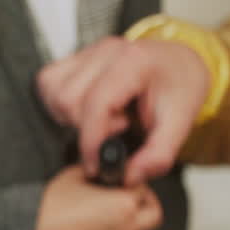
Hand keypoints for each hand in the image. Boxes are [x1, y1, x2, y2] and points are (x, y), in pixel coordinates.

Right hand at [33, 165, 163, 229]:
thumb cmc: (50, 205)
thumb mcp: (75, 175)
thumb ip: (97, 172)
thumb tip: (103, 171)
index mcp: (124, 206)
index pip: (143, 188)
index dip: (132, 181)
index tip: (122, 179)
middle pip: (153, 216)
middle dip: (144, 204)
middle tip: (128, 196)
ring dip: (124, 221)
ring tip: (99, 211)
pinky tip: (84, 228)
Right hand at [37, 36, 209, 184]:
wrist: (179, 63)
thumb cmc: (179, 87)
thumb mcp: (181, 123)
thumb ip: (158, 154)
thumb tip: (129, 178)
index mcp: (134, 61)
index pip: (96, 103)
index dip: (91, 140)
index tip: (96, 165)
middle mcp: (106, 51)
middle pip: (68, 100)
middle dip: (87, 127)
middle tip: (118, 128)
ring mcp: (87, 52)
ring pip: (55, 94)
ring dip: (72, 118)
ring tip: (105, 118)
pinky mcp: (74, 58)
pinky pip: (48, 84)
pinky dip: (60, 105)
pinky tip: (86, 109)